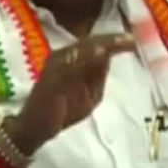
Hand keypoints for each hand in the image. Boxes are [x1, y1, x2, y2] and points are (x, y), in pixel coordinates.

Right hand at [5, 33, 134, 154]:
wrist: (35, 129)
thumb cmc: (63, 111)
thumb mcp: (89, 93)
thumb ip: (98, 75)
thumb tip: (109, 56)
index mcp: (71, 57)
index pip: (94, 44)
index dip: (113, 40)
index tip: (132, 39)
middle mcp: (62, 55)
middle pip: (90, 42)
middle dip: (112, 40)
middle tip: (131, 38)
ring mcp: (56, 65)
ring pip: (82, 49)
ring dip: (103, 45)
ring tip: (120, 41)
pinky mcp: (52, 78)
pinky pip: (71, 65)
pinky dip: (86, 58)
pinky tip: (101, 54)